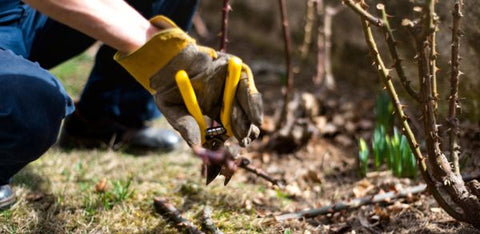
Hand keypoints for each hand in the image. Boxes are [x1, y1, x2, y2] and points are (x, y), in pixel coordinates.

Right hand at [115, 16, 262, 147]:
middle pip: (242, 121)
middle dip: (244, 133)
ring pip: (249, 107)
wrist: (169, 59)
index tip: (232, 151)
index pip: (228, 130)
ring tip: (245, 133)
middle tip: (242, 142)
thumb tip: (196, 146)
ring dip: (248, 122)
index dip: (231, 142)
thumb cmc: (170, 87)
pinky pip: (249, 89)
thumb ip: (184, 126)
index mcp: (214, 113)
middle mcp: (227, 101)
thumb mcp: (173, 111)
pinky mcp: (238, 72)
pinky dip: (252, 104)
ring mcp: (234, 86)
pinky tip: (254, 118)